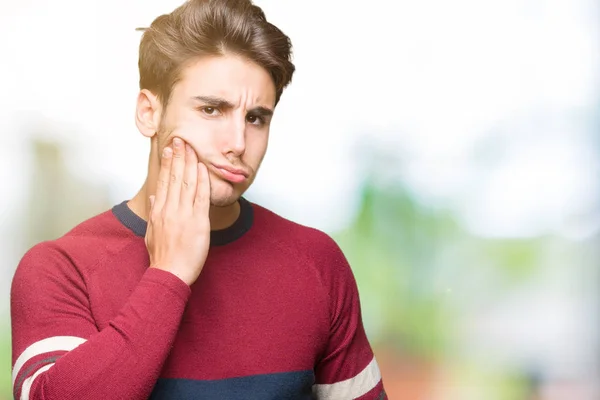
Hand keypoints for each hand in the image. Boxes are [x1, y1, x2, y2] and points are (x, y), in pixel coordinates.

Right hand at [145, 137, 210, 285]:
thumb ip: (153, 214)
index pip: (163, 181)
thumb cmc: (162, 257)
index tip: (169, 149)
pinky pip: (200, 196)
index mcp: (159, 212)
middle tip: (180, 139)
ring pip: (186, 182)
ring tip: (190, 147)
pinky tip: (202, 167)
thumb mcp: (151, 234)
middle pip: (174, 177)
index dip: (167, 164)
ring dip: (189, 162)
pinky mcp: (197, 221)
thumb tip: (154, 199)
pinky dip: (201, 180)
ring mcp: (183, 214)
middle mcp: (169, 209)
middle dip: (178, 156)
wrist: (169, 273)